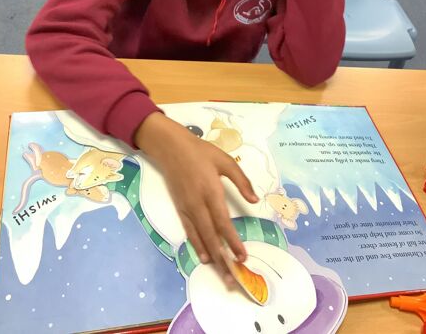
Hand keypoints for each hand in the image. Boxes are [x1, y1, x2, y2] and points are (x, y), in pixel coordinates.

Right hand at [135, 112, 258, 283]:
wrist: (170, 147)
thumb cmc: (200, 152)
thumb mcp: (225, 160)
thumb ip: (241, 181)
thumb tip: (255, 199)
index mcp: (211, 191)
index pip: (223, 222)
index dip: (233, 241)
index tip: (243, 256)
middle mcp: (198, 203)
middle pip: (211, 236)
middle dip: (223, 259)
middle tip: (233, 278)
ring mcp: (187, 207)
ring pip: (200, 237)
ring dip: (211, 257)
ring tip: (221, 274)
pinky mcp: (179, 208)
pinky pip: (189, 231)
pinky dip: (197, 245)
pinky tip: (204, 257)